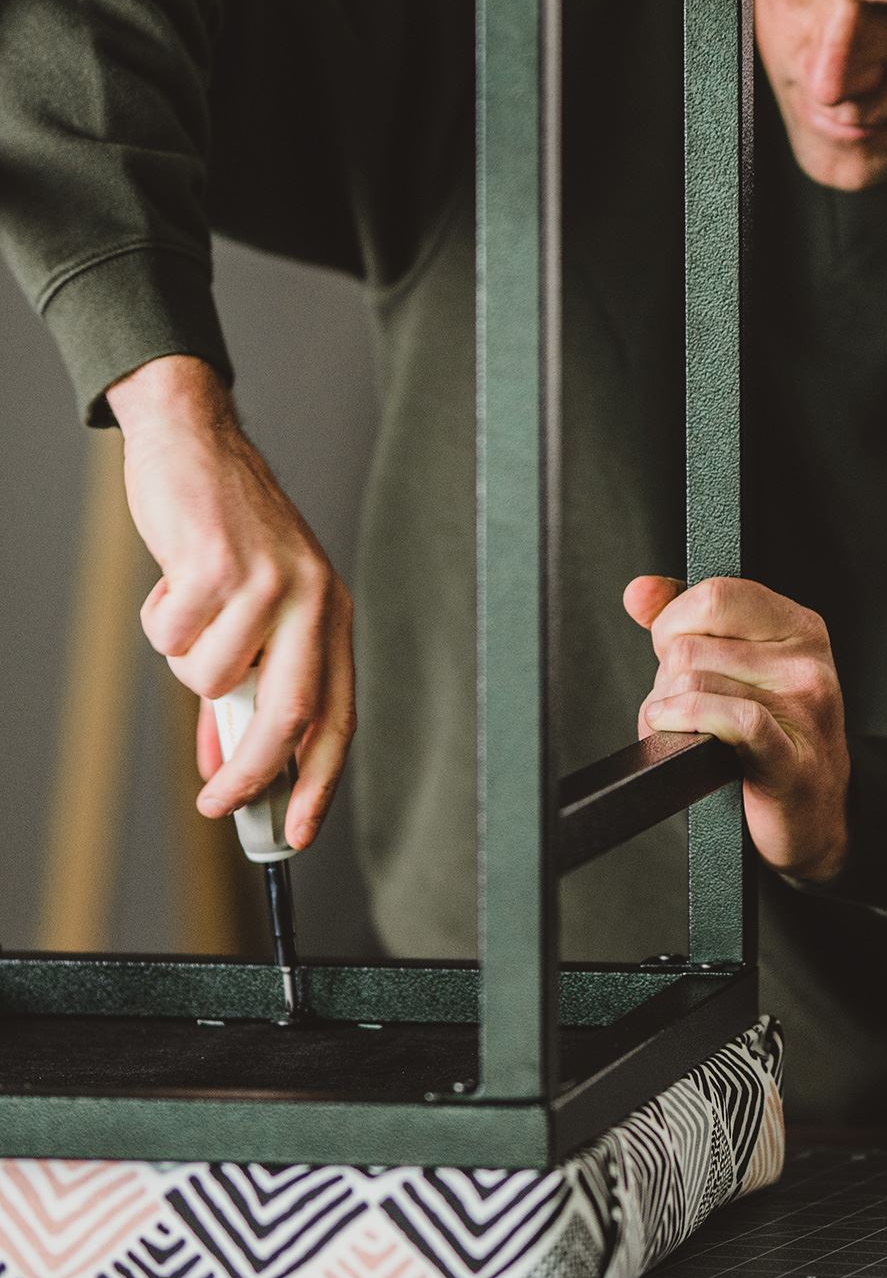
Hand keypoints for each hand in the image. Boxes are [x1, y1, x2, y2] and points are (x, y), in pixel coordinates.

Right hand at [108, 354, 354, 849]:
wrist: (197, 446)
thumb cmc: (224, 535)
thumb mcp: (254, 610)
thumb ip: (243, 687)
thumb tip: (224, 761)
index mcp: (332, 615)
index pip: (337, 716)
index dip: (318, 780)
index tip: (295, 831)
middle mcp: (315, 599)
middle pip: (292, 713)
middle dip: (250, 771)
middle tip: (216, 802)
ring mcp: (271, 579)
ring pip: (212, 675)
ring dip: (183, 660)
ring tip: (189, 613)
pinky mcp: (221, 562)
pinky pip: (173, 635)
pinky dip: (158, 621)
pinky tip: (173, 583)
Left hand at [622, 574, 849, 883]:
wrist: (817, 814)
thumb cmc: (775, 739)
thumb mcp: (739, 666)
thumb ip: (688, 620)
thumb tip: (639, 592)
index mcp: (799, 627)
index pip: (714, 594)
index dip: (675, 624)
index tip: (675, 652)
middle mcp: (807, 661)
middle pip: (692, 644)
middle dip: (665, 677)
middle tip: (681, 703)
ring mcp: (804, 708)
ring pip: (694, 681)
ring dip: (665, 711)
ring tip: (681, 729)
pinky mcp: (790, 758)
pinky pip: (728, 718)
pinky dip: (687, 722)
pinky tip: (674, 733)